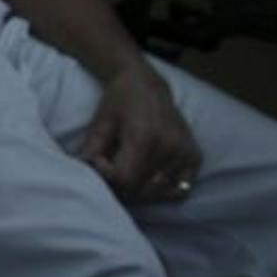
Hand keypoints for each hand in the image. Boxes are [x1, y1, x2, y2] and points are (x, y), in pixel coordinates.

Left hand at [79, 62, 201, 202]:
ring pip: (159, 192)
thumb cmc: (119, 101)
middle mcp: (170, 146)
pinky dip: (164, 192)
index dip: (107, 176)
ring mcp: (185, 152)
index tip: (99, 161)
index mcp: (145, 137)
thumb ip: (92, 149)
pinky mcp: (195, 156)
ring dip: (140, 191)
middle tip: (110, 170)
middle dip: (120, 187)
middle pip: (141, 189)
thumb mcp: (100, 122)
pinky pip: (181, 189)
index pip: (125, 179)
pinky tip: (150, 179)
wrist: (146, 84)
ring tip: (128, 173)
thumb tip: (82, 171)